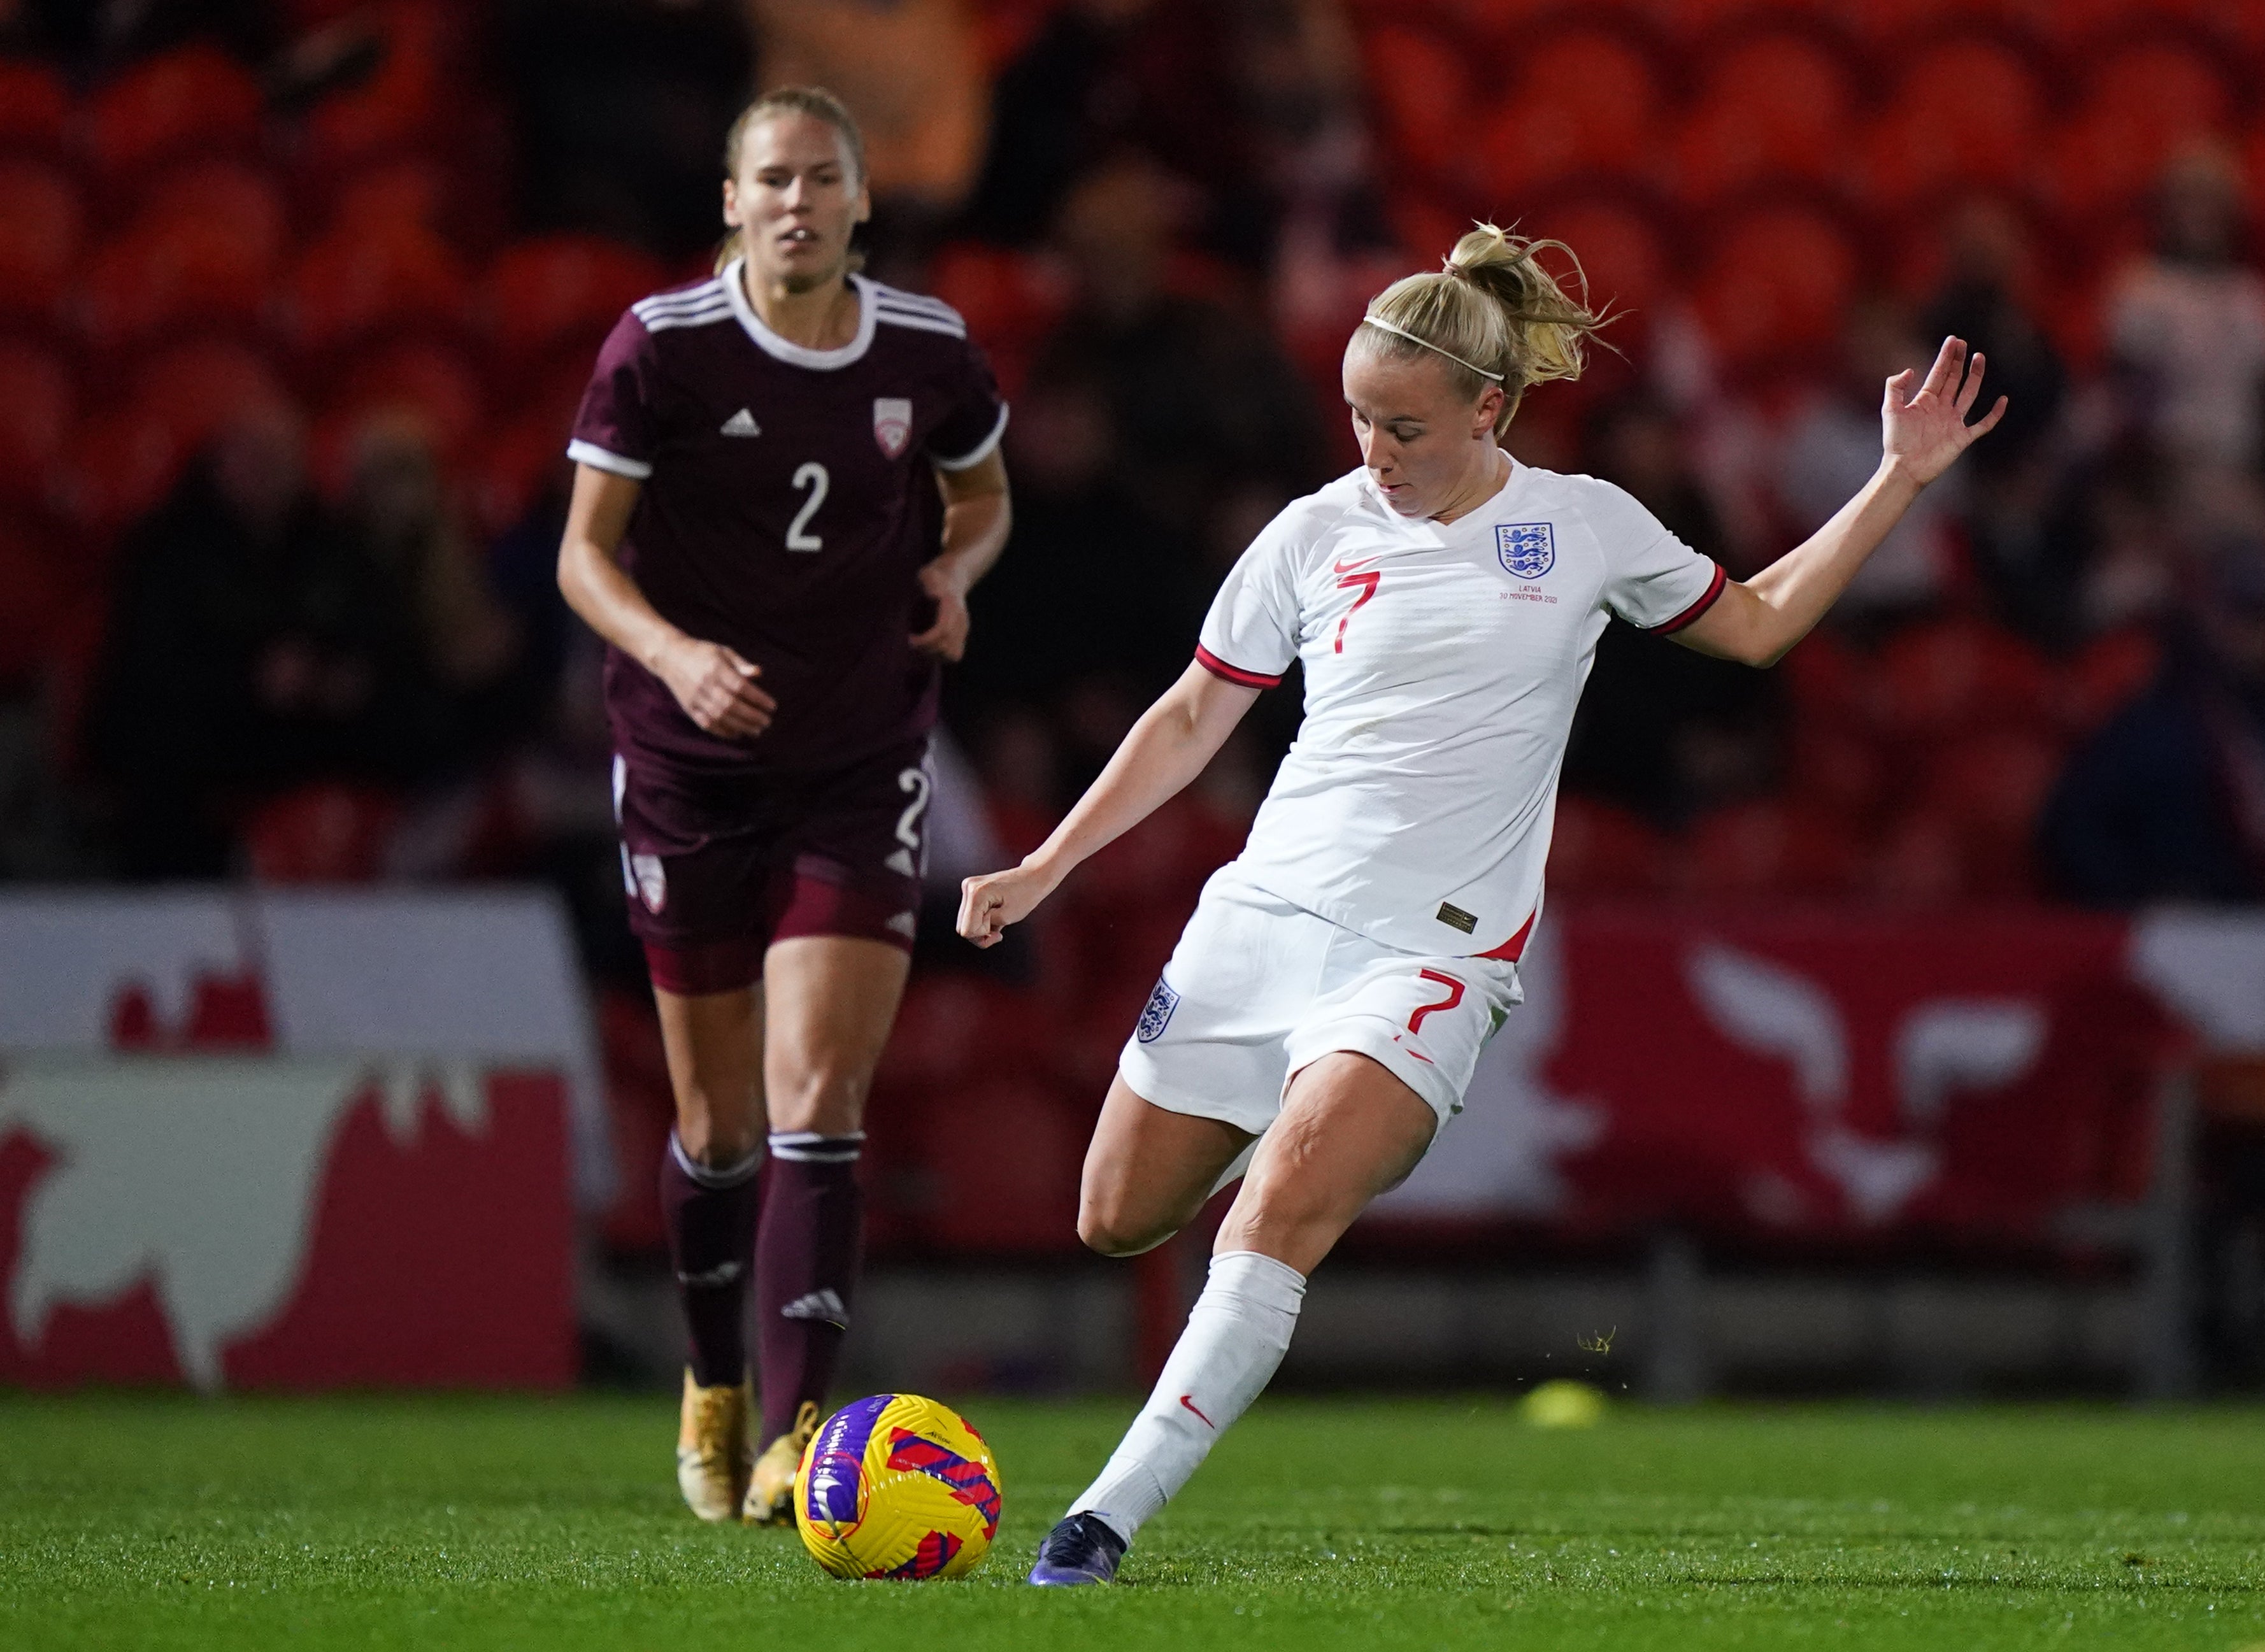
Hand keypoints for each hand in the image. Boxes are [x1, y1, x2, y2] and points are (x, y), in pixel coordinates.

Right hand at [657, 636, 775, 739]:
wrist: (670, 656)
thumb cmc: (702, 653)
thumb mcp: (723, 651)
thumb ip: (741, 663)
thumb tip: (759, 673)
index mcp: (716, 668)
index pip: (740, 687)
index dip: (758, 698)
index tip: (772, 707)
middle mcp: (705, 684)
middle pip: (731, 705)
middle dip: (752, 716)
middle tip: (767, 722)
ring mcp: (695, 697)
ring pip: (720, 717)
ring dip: (740, 726)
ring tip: (756, 731)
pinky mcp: (688, 707)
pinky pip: (706, 723)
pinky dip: (722, 732)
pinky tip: (736, 734)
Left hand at [911, 559, 971, 661]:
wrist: (953, 577)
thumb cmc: (935, 576)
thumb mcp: (929, 574)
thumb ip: (930, 582)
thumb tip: (933, 595)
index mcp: (952, 607)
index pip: (943, 631)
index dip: (926, 640)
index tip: (911, 639)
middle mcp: (960, 620)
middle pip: (947, 646)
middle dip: (927, 650)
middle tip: (912, 642)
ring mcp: (963, 629)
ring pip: (953, 654)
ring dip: (934, 655)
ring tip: (920, 646)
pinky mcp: (962, 635)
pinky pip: (955, 654)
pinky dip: (941, 656)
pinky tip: (929, 648)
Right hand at [957, 860, 1056, 947]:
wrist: (1032, 877)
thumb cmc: (1025, 895)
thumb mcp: (1007, 917)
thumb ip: (986, 927)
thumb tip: (972, 930)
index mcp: (976, 893)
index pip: (967, 929)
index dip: (982, 936)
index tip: (998, 933)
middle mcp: (969, 887)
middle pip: (962, 926)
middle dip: (980, 934)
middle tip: (998, 933)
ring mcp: (969, 886)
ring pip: (964, 921)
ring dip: (981, 927)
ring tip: (998, 922)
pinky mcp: (972, 889)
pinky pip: (970, 914)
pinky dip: (981, 920)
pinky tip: (994, 916)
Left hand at [1882, 335, 2007, 487]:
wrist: (1904, 468)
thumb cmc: (1895, 441)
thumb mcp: (1890, 410)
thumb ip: (1895, 387)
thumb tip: (1911, 369)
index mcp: (1925, 401)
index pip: (1939, 373)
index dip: (1946, 357)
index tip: (1954, 340)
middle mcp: (1941, 408)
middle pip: (1954, 379)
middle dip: (1959, 361)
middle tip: (1964, 343)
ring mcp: (1953, 422)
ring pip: (1969, 394)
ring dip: (1975, 376)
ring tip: (1979, 357)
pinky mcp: (1962, 437)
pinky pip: (1983, 424)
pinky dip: (1994, 414)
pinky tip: (2003, 400)